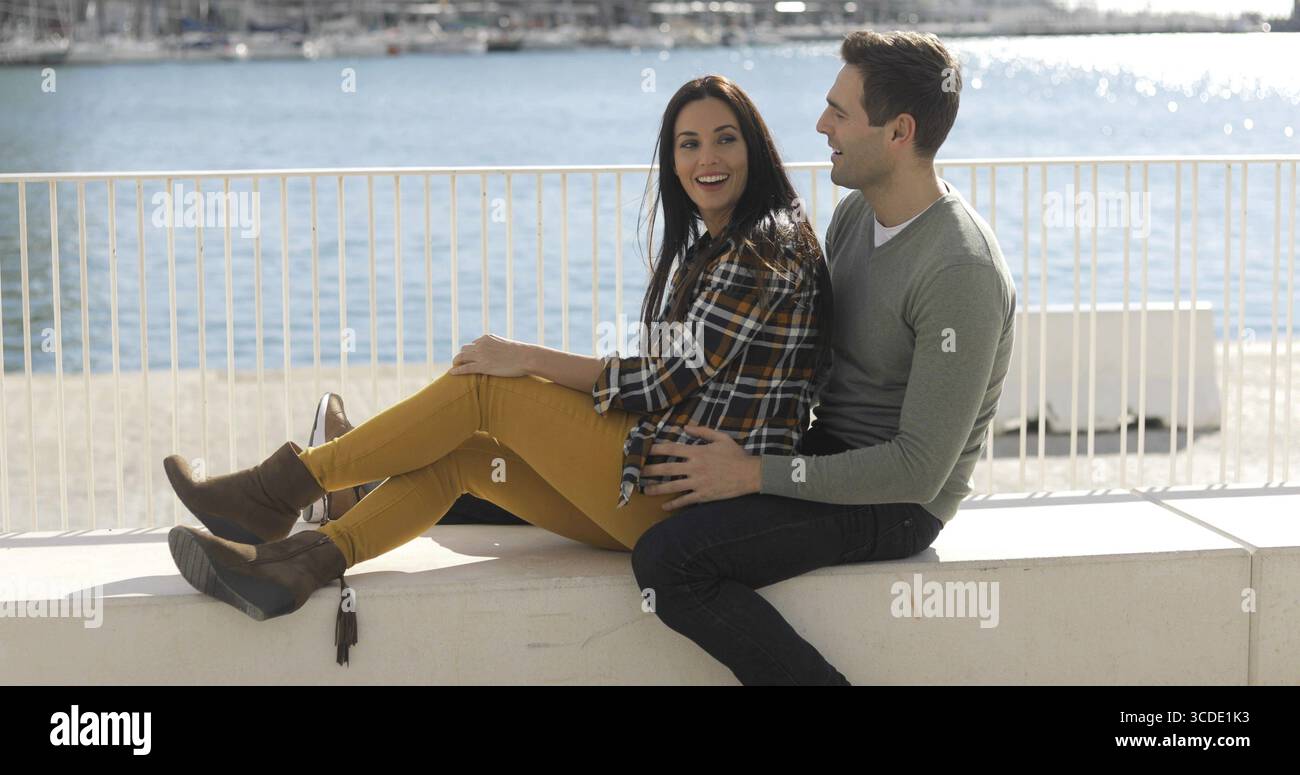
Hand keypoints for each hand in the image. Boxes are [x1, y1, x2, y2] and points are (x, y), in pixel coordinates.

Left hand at [449, 334, 530, 377]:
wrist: (526, 357)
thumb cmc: (521, 353)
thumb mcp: (508, 346)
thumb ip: (500, 347)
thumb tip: (501, 353)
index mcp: (487, 338)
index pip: (474, 343)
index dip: (472, 351)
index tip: (471, 357)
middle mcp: (481, 344)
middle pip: (464, 349)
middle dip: (462, 356)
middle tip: (459, 362)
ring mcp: (481, 355)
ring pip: (461, 357)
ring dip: (457, 361)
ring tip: (454, 367)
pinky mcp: (482, 366)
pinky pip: (465, 368)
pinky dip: (457, 370)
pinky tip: (451, 373)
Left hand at [641, 425, 761, 509]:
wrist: (750, 475)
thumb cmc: (736, 455)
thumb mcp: (721, 438)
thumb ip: (702, 431)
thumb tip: (685, 427)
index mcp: (698, 452)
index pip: (671, 449)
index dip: (656, 449)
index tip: (645, 450)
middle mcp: (695, 467)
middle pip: (666, 469)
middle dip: (649, 470)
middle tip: (637, 473)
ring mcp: (698, 483)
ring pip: (672, 487)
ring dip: (657, 489)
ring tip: (645, 491)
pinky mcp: (704, 495)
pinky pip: (685, 501)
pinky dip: (674, 504)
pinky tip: (664, 506)